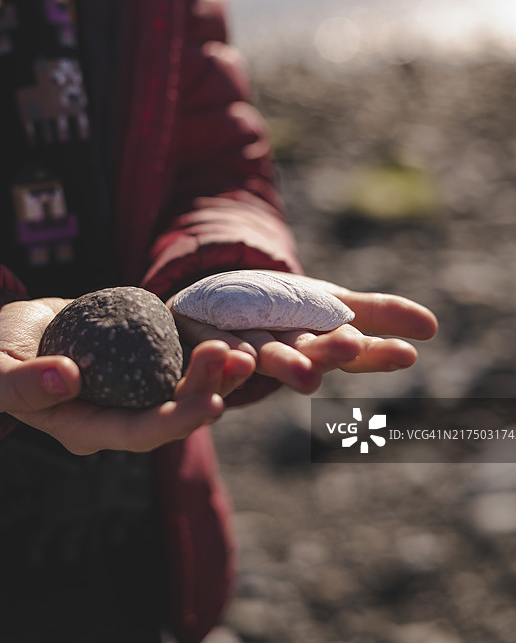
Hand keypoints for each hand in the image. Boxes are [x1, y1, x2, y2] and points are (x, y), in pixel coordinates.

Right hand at [0, 298, 255, 453]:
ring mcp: (135, 387)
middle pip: (173, 411)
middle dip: (209, 388)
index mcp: (87, 426)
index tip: (214, 403)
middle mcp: (119, 413)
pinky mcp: (144, 358)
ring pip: (185, 386)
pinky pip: (180, 355)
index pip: (138, 432)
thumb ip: (22, 383)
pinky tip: (228, 331)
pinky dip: (204, 344)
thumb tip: (67, 378)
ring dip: (218, 370)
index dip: (177, 422)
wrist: (15, 330)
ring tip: (246, 349)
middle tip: (236, 359)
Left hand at [169, 272, 437, 394]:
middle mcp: (290, 351)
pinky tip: (238, 354)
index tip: (409, 353)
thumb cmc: (290, 311)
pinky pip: (218, 349)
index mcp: (322, 343)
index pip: (356, 350)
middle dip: (331, 353)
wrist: (220, 310)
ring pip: (270, 357)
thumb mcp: (335, 304)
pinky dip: (228, 354)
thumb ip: (380, 314)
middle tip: (351, 347)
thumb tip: (433, 327)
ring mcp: (250, 349)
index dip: (379, 353)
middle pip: (313, 354)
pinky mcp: (212, 343)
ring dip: (286, 363)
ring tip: (305, 372)